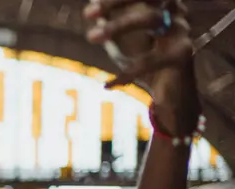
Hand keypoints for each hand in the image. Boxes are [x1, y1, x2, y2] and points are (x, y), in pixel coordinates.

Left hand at [84, 0, 200, 132]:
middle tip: (88, 14)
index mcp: (160, 7)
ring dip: (118, 25)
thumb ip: (110, 22)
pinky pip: (152, 59)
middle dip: (116, 0)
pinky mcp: (182, 55)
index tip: (88, 11)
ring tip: (91, 37)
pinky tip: (109, 85)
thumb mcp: (123, 42)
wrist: (173, 96)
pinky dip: (128, 72)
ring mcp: (181, 32)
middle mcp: (174, 13)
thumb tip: (92, 2)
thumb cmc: (145, 62)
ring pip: (151, 18)